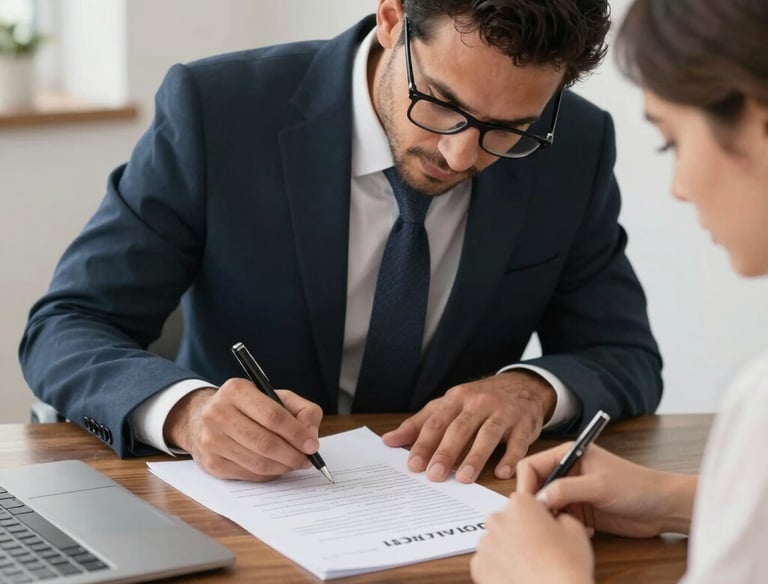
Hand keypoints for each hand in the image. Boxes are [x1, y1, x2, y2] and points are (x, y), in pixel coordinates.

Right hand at [163, 379, 323, 480]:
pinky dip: (268, 474)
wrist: (202, 417)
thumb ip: (301, 410)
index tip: (312, 445)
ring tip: (293, 463)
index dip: (296, 433)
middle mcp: (218, 414)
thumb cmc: (247, 406)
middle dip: (292, 455)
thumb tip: (311, 437)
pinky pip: (248, 475)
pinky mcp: (211, 463)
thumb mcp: (274, 396)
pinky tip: (275, 466)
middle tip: (306, 459)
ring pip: (258, 463)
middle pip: (265, 443)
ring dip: (283, 467)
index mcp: (236, 391)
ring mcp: (211, 440)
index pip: (273, 416)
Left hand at [382, 370, 555, 482]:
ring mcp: (503, 412)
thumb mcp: (448, 405)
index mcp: (456, 398)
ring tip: (464, 477)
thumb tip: (388, 440)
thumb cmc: (478, 400)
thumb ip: (420, 423)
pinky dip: (511, 458)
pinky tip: (502, 473)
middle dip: (446, 452)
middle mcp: (479, 403)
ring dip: (475, 456)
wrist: (523, 386)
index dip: (424, 444)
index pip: (436, 422)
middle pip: (460, 428)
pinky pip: (518, 442)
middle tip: (434, 475)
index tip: (413, 465)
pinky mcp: (524, 424)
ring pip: (488, 434)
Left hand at [470, 492, 593, 583]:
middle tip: (538, 549)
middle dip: (519, 530)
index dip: (536, 515)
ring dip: (507, 549)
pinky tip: (517, 575)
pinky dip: (499, 568)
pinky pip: (488, 562)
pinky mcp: (478, 566)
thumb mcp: (575, 530)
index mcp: (519, 504)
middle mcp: (497, 519)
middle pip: (507, 520)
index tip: (544, 527)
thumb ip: (561, 517)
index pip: (525, 501)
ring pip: (496, 541)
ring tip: (529, 565)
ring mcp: (485, 543)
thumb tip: (557, 520)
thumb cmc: (566, 564)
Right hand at [516, 442, 696, 536]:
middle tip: (546, 518)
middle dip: (538, 503)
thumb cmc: (637, 486)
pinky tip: (583, 530)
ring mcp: (574, 492)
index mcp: (568, 454)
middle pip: (536, 486)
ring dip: (553, 518)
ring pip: (547, 505)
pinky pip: (561, 520)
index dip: (525, 483)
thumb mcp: (599, 485)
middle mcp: (567, 471)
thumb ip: (567, 489)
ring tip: (567, 525)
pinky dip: (566, 527)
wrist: (663, 507)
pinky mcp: (581, 510)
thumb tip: (539, 498)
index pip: (532, 465)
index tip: (528, 503)